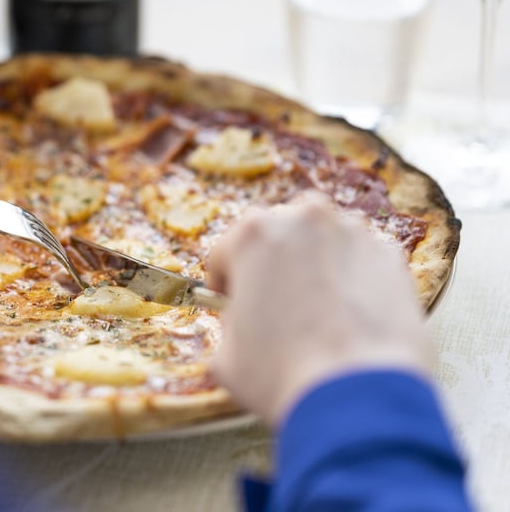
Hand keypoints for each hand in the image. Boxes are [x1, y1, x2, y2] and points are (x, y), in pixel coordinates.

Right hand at [206, 196, 431, 425]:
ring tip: (317, 306)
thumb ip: (229, 323)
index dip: (225, 281)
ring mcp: (354, 234)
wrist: (357, 396)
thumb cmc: (282, 375)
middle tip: (275, 301)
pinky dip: (354, 278)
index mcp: (254, 234)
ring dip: (316, 262)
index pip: (226, 250)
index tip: (231, 300)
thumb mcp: (226, 354)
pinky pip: (362, 260)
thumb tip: (241, 322)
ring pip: (324, 238)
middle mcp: (305, 220)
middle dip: (273, 262)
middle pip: (279, 232)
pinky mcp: (391, 257)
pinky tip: (350, 314)